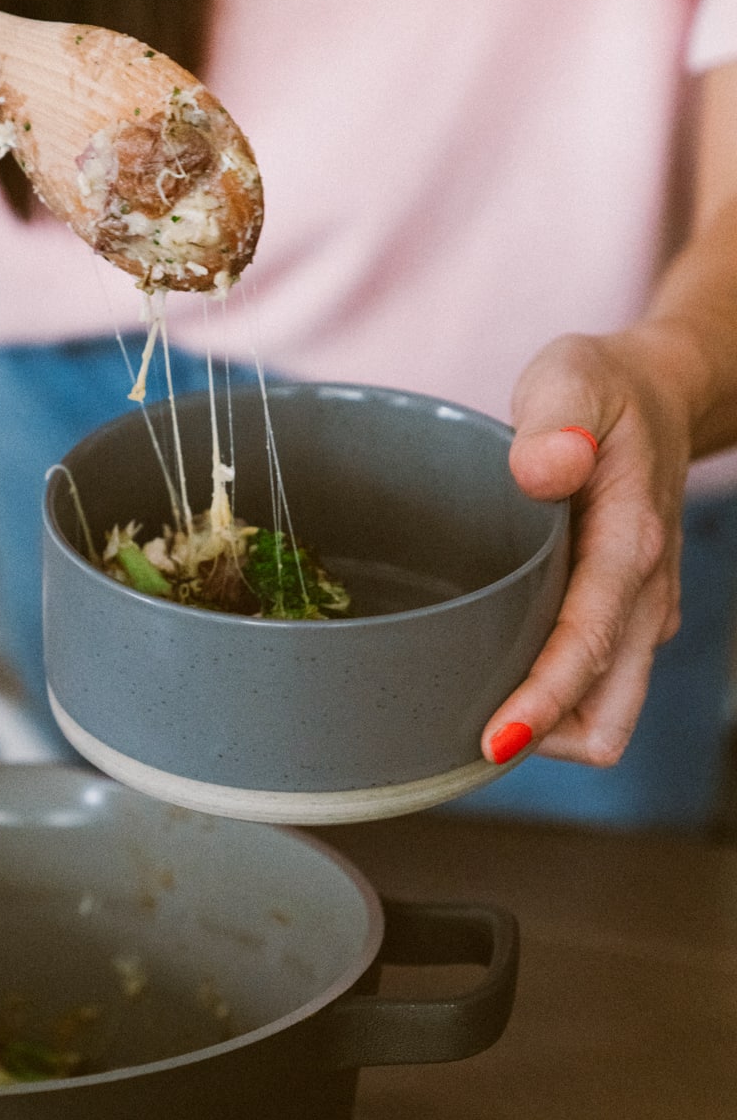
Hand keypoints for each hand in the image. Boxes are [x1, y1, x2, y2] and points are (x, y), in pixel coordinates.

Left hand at [481, 325, 696, 768]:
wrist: (659, 395)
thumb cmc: (602, 391)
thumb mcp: (572, 378)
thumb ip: (555, 421)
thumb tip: (545, 468)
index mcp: (632, 543)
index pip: (589, 642)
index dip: (543, 700)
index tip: (494, 741)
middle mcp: (646, 594)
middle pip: (606, 714)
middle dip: (543, 739)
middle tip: (460, 736)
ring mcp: (642, 615)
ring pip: (604, 715)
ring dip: (548, 731)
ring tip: (470, 712)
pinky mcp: (629, 622)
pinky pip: (596, 692)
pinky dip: (554, 705)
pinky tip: (495, 679)